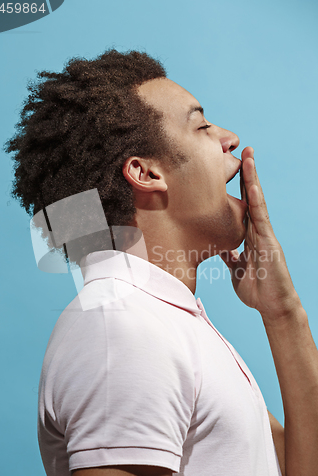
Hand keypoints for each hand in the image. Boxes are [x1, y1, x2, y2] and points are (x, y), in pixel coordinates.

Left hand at [220, 147, 299, 322]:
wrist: (272, 307)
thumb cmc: (256, 289)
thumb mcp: (236, 269)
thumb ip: (230, 256)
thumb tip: (221, 247)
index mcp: (249, 235)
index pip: (242, 205)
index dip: (237, 186)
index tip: (229, 167)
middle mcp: (257, 231)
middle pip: (250, 197)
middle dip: (246, 174)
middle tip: (242, 149)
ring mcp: (265, 235)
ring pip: (257, 202)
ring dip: (252, 179)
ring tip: (249, 157)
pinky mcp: (270, 243)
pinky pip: (261, 220)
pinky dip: (256, 202)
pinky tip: (252, 186)